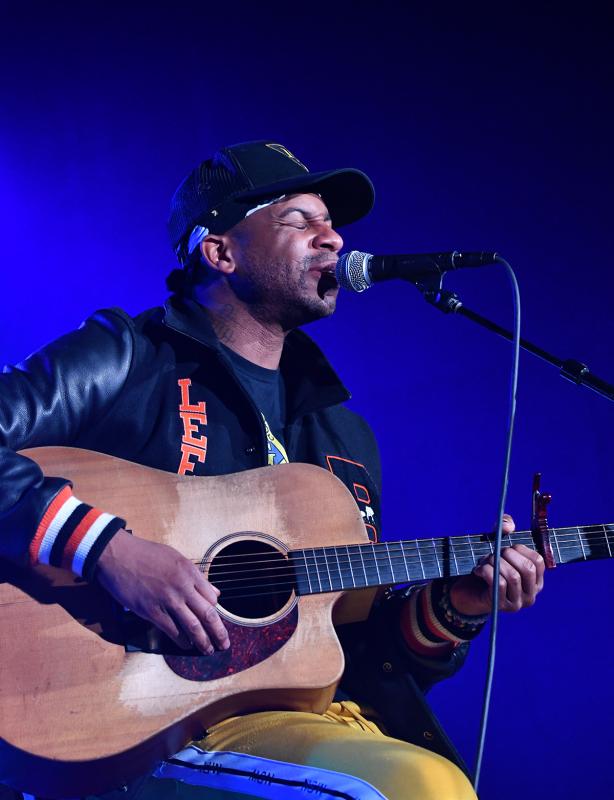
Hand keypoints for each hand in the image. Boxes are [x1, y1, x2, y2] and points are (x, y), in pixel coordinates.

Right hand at [96, 529, 229, 653]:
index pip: (211, 597)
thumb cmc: (145, 553)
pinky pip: (171, 629)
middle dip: (219, 632)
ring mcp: (167, 600)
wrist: (118, 555)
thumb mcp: (175, 557)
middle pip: (207, 614)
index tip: (217, 620)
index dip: (216, 611)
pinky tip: (186, 645)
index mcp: (189, 572)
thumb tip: (214, 592)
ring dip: (202, 641)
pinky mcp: (151, 611)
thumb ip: (195, 575)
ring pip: (192, 626)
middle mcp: (182, 587)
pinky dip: (181, 640)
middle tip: (225, 644)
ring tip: (208, 650)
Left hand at [449, 515, 544, 616]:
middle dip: (508, 555)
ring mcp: (517, 603)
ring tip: (485, 560)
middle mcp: (530, 594)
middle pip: (527, 569)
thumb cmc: (488, 566)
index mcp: (535, 580)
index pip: (539, 561)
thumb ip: (504, 527)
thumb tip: (508, 526)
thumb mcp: (497, 544)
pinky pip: (498, 584)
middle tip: (496, 553)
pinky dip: (486, 571)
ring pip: (512, 577)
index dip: (522, 549)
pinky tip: (478, 570)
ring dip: (495, 563)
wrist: (469, 591)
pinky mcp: (501, 606)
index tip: (508, 547)